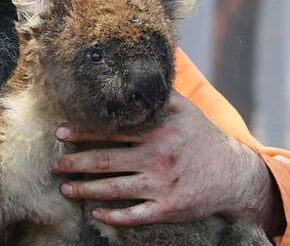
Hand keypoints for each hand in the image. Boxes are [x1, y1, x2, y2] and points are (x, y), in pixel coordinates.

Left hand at [51, 93, 279, 231]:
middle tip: (54, 165)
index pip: (112, 131)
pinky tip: (96, 213)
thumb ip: (158, 95)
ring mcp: (163, 186)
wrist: (235, 174)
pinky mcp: (169, 209)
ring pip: (115, 189)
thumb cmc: (202, 137)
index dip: (83, 132)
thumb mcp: (185, 110)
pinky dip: (114, 216)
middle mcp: (158, 158)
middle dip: (75, 163)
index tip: (61, 133)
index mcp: (158, 131)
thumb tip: (134, 72)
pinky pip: (136, 215)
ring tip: (65, 188)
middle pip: (106, 161)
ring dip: (85, 190)